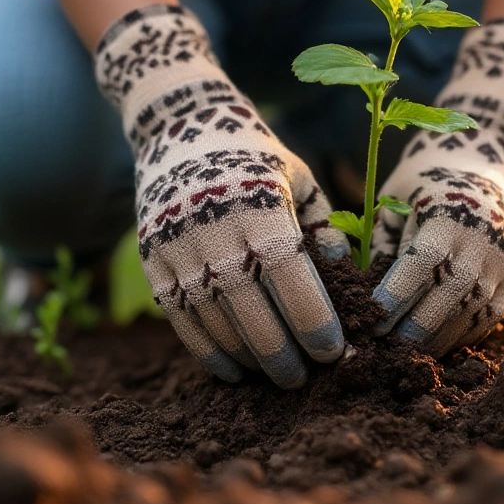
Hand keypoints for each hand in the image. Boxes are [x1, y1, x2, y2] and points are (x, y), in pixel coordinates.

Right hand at [95, 5, 350, 387]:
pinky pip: (180, 319)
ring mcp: (176, 245)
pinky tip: (234, 371)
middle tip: (307, 377)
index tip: (335, 352)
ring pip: (214, 321)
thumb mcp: (300, 179)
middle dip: (283, 354)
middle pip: (250, 310)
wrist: (180, 126)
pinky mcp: (152, 259)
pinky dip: (207, 351)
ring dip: (248, 357)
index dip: (314, 322)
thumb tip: (351, 283)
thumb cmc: (257, 156)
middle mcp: (213, 226)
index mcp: (259, 203)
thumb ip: (325, 230)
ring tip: (277, 375)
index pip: (289, 278)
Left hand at [370, 19, 503, 354]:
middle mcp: (482, 240)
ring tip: (399, 355)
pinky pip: (487, 319)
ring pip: (469, 314)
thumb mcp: (396, 195)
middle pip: (448, 296)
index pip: (421, 263)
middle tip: (377, 349)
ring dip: (433, 340)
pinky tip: (430, 346)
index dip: (394, 295)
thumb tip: (350, 292)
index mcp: (449, 214)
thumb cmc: (424, 182)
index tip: (367, 317)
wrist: (489, 167)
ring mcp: (503, 263)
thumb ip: (380, 238)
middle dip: (411, 328)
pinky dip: (458, 337)